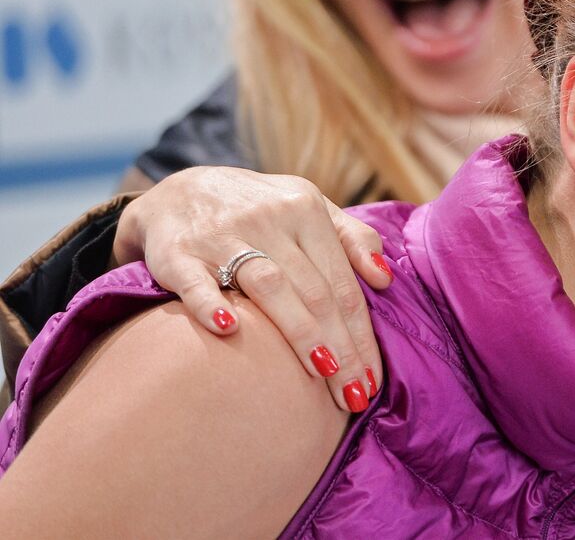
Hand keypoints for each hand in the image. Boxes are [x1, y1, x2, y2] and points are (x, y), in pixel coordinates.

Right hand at [113, 167, 391, 412]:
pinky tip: (227, 328)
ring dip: (298, 330)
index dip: (362, 333)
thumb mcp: (309, 208)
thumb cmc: (260, 211)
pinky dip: (208, 302)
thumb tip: (385, 280)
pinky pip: (194, 280)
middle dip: (340, 347)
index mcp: (306, 209)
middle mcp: (269, 219)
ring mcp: (222, 234)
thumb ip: (352, 238)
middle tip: (355, 395)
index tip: (374, 380)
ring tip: (323, 371)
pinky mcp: (177, 251)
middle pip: (314, 291)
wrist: (180, 191)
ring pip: (269, 285)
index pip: (342, 283)